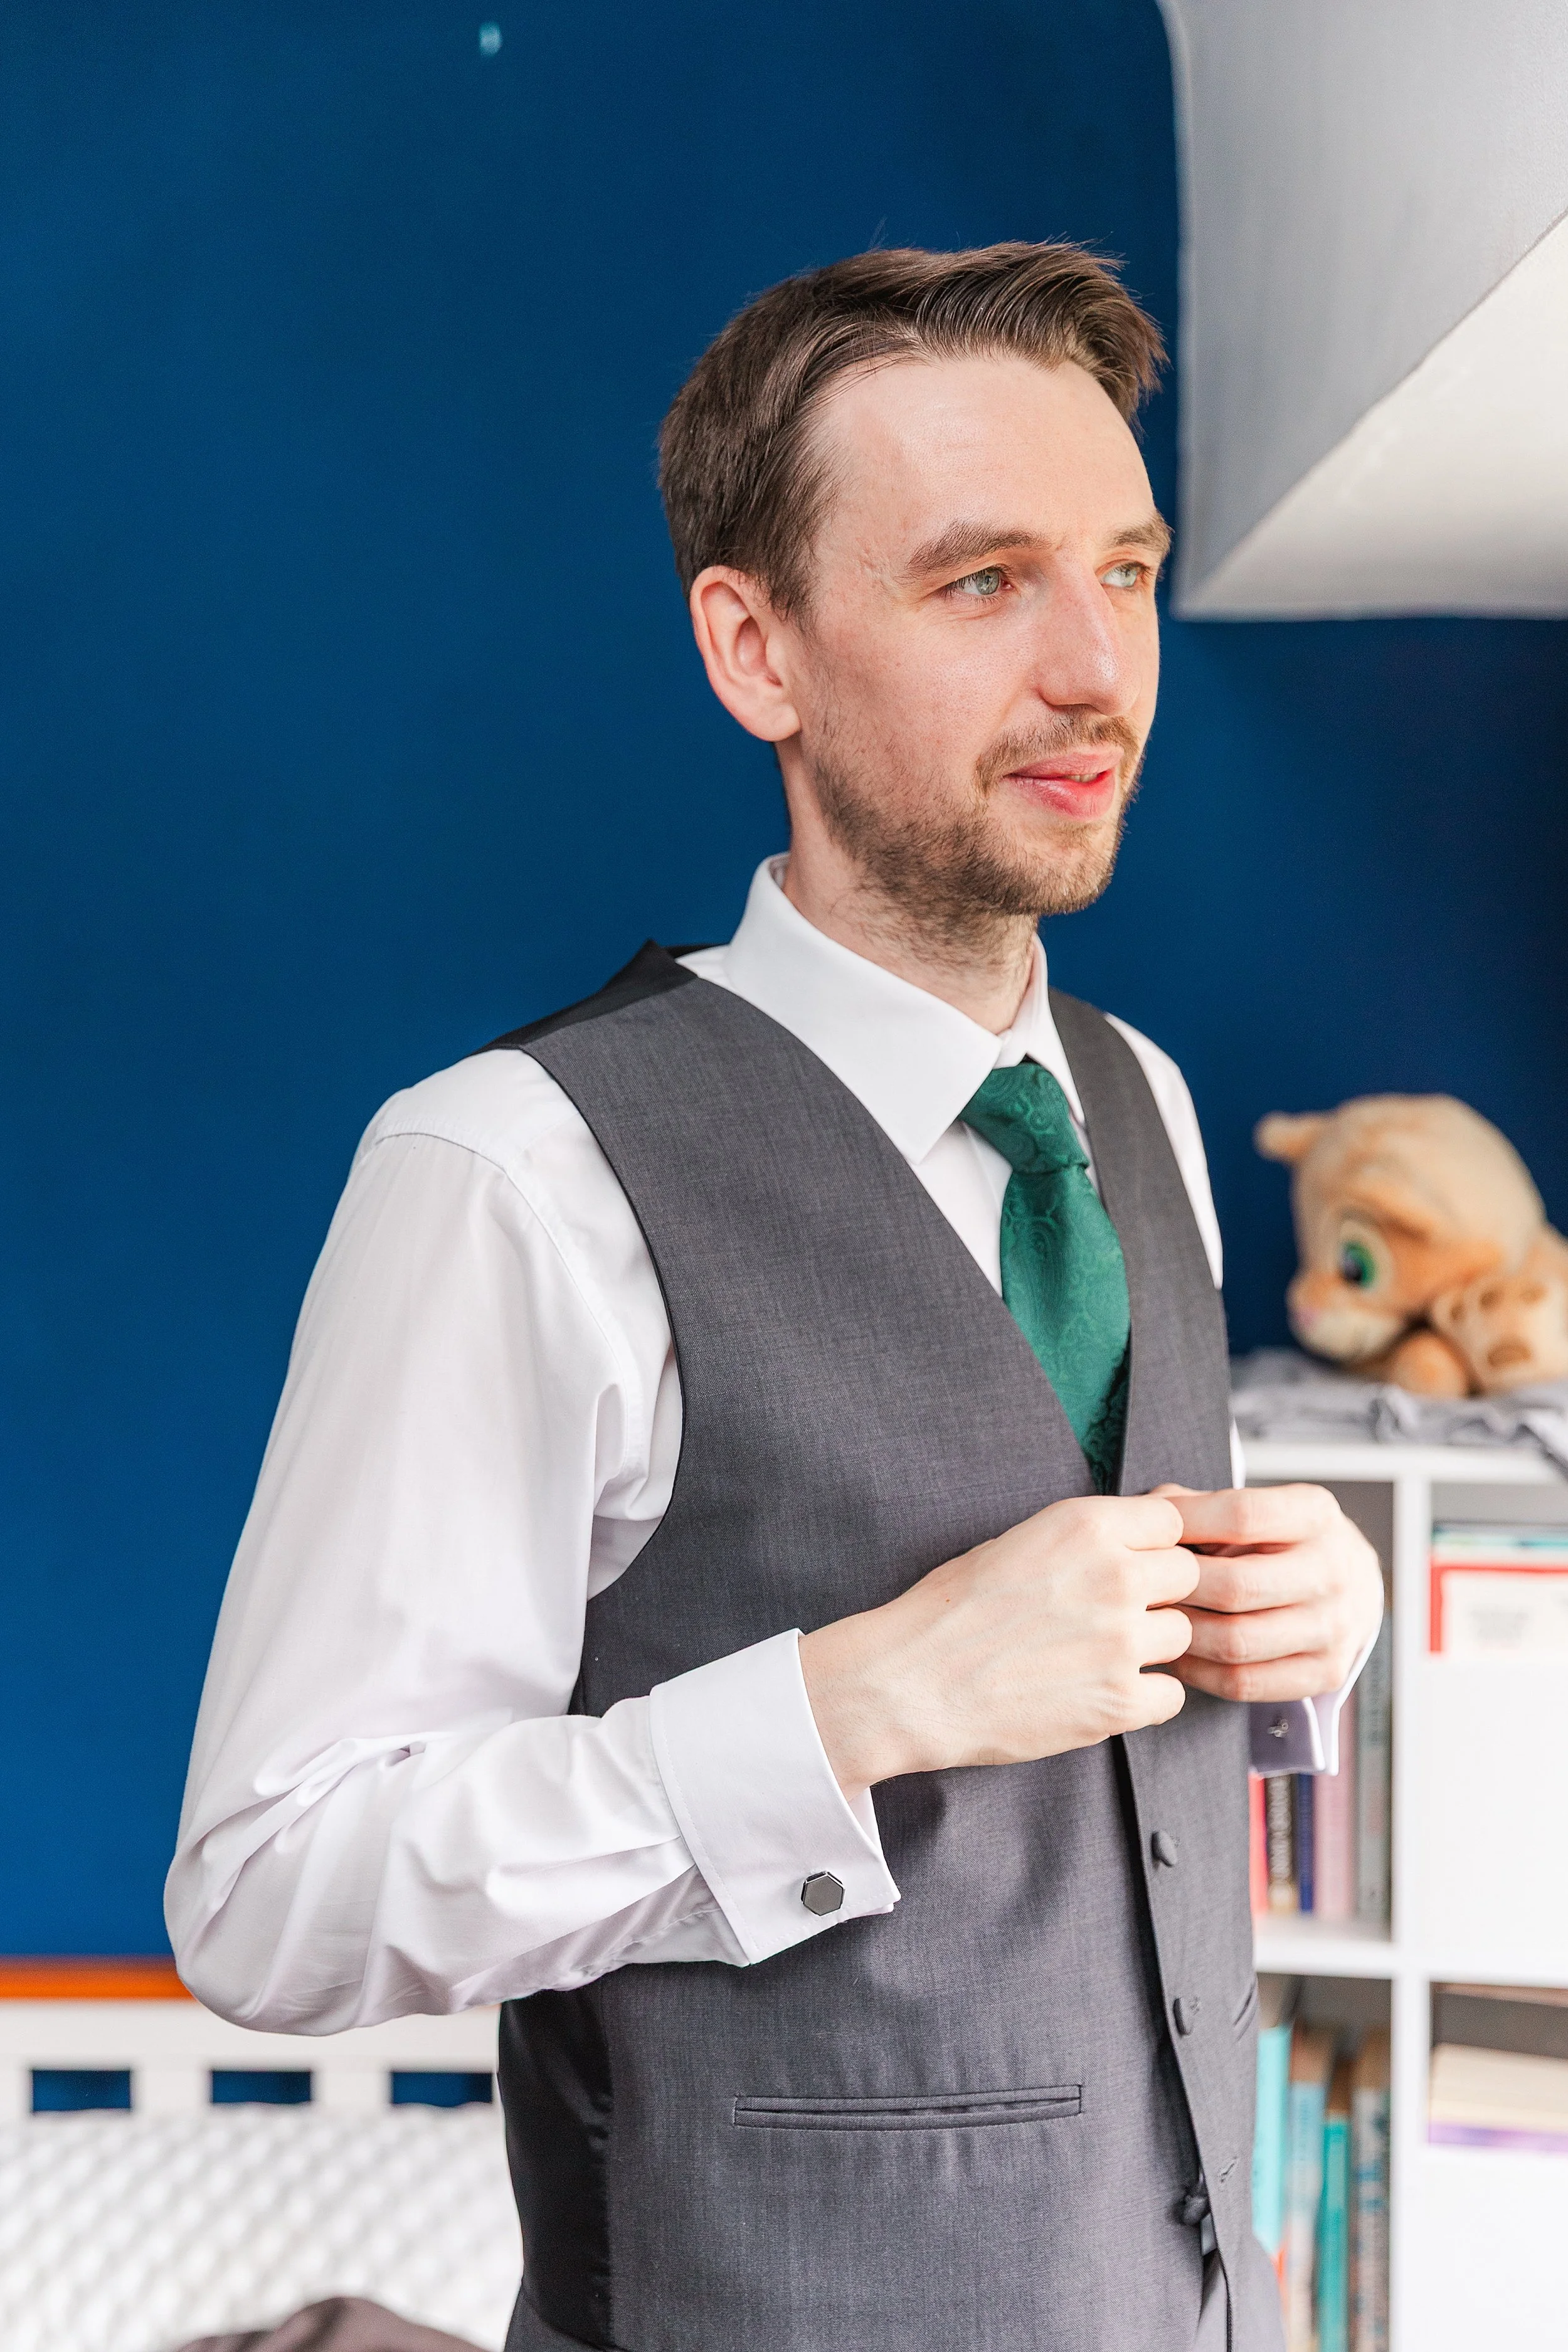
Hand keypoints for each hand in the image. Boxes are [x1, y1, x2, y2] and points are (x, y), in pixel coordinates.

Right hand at [799, 1495, 1198, 1791]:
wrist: (910, 1683)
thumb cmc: (950, 1611)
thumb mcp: (1018, 1543)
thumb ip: (1086, 1538)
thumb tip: (1143, 1536)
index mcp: (1085, 1525)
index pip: (1171, 1518)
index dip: (1158, 1543)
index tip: (1140, 1562)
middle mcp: (1113, 1575)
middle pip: (1188, 1575)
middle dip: (1160, 1594)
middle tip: (1119, 1614)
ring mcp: (1120, 1641)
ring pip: (1183, 1636)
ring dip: (1153, 1648)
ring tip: (1100, 1656)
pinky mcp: (1118, 1702)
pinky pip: (1173, 1696)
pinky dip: (1145, 1699)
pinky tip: (1101, 1692)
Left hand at [1155, 1483, 1382, 1703]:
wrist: (1351, 1586)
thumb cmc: (1282, 1542)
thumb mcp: (1256, 1509)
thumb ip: (1200, 1505)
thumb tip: (1150, 1515)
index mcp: (1316, 1515)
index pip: (1243, 1516)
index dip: (1188, 1523)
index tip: (1153, 1532)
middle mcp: (1334, 1571)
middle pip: (1237, 1587)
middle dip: (1178, 1588)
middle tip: (1142, 1587)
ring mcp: (1334, 1628)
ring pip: (1236, 1642)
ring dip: (1182, 1634)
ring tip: (1152, 1621)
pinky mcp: (1326, 1674)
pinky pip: (1244, 1684)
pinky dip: (1199, 1673)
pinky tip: (1178, 1655)